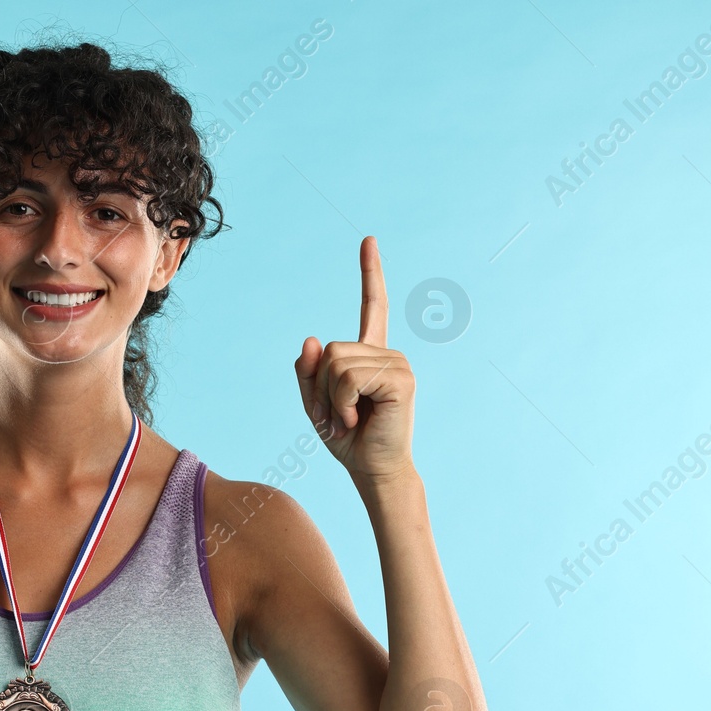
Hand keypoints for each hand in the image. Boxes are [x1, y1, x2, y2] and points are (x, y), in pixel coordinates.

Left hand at [294, 236, 415, 483]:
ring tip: (348, 419)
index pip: (373, 306)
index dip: (370, 273)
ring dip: (331, 399)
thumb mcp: (316, 404)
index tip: (368, 240)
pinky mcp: (400, 379)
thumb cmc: (348, 440)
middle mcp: (388, 353)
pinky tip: (357, 419)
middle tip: (337, 416)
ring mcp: (398, 364)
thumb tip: (312, 338)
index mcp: (371, 354)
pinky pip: (348, 378)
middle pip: (330, 349)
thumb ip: (309, 372)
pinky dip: (341, 403)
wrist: (373, 470)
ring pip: (336, 363)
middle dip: (321, 387)